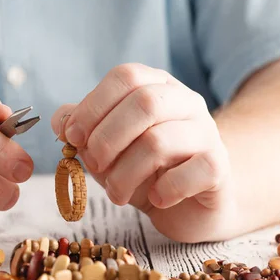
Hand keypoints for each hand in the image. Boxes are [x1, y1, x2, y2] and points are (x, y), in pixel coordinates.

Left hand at [52, 64, 235, 241]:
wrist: (191, 203)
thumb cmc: (145, 170)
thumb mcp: (107, 147)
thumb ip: (83, 129)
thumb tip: (61, 120)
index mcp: (156, 87)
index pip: (125, 77)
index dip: (93, 105)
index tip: (71, 136)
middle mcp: (185, 102)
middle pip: (144, 103)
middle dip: (106, 139)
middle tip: (93, 166)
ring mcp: (206, 133)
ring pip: (159, 142)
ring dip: (125, 174)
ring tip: (116, 193)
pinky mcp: (218, 167)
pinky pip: (191, 172)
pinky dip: (164, 190)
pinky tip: (155, 198)